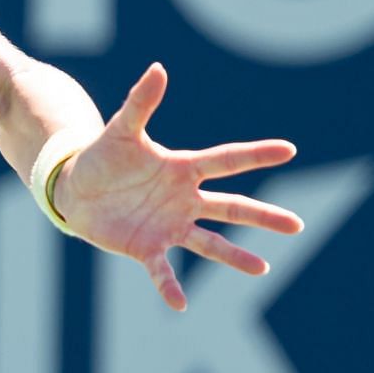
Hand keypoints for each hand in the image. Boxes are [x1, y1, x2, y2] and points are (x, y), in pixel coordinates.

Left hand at [53, 62, 303, 310]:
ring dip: (234, 256)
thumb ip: (140, 102)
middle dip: (263, 216)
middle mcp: (184, 199)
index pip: (226, 160)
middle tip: (297, 225)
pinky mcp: (147, 247)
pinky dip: (170, 287)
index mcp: (182, 168)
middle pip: (231, 207)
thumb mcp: (120, 130)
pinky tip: (180, 305)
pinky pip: (163, 271)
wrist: (75, 188)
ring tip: (262, 268)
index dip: (255, 154)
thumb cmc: (103, 157)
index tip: (289, 149)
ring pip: (210, 242)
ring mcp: (169, 226)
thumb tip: (159, 67)